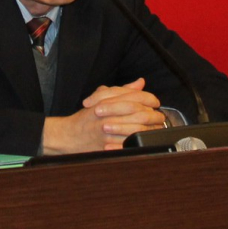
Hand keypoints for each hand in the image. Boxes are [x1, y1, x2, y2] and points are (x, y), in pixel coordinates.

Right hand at [40, 78, 166, 153]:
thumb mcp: (101, 98)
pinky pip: (129, 144)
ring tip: (155, 128)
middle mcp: (107, 114)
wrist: (69, 136)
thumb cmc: (86, 118)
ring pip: (136, 129)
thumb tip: (140, 83)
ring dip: (149, 129)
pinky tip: (145, 140)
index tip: (155, 102)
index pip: (134, 96)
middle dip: (153, 115)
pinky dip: (139, 142)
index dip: (149, 98)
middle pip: (138, 112)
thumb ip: (122, 90)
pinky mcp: (108, 146)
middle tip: (159, 117)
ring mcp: (108, 131)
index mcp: (106, 101)